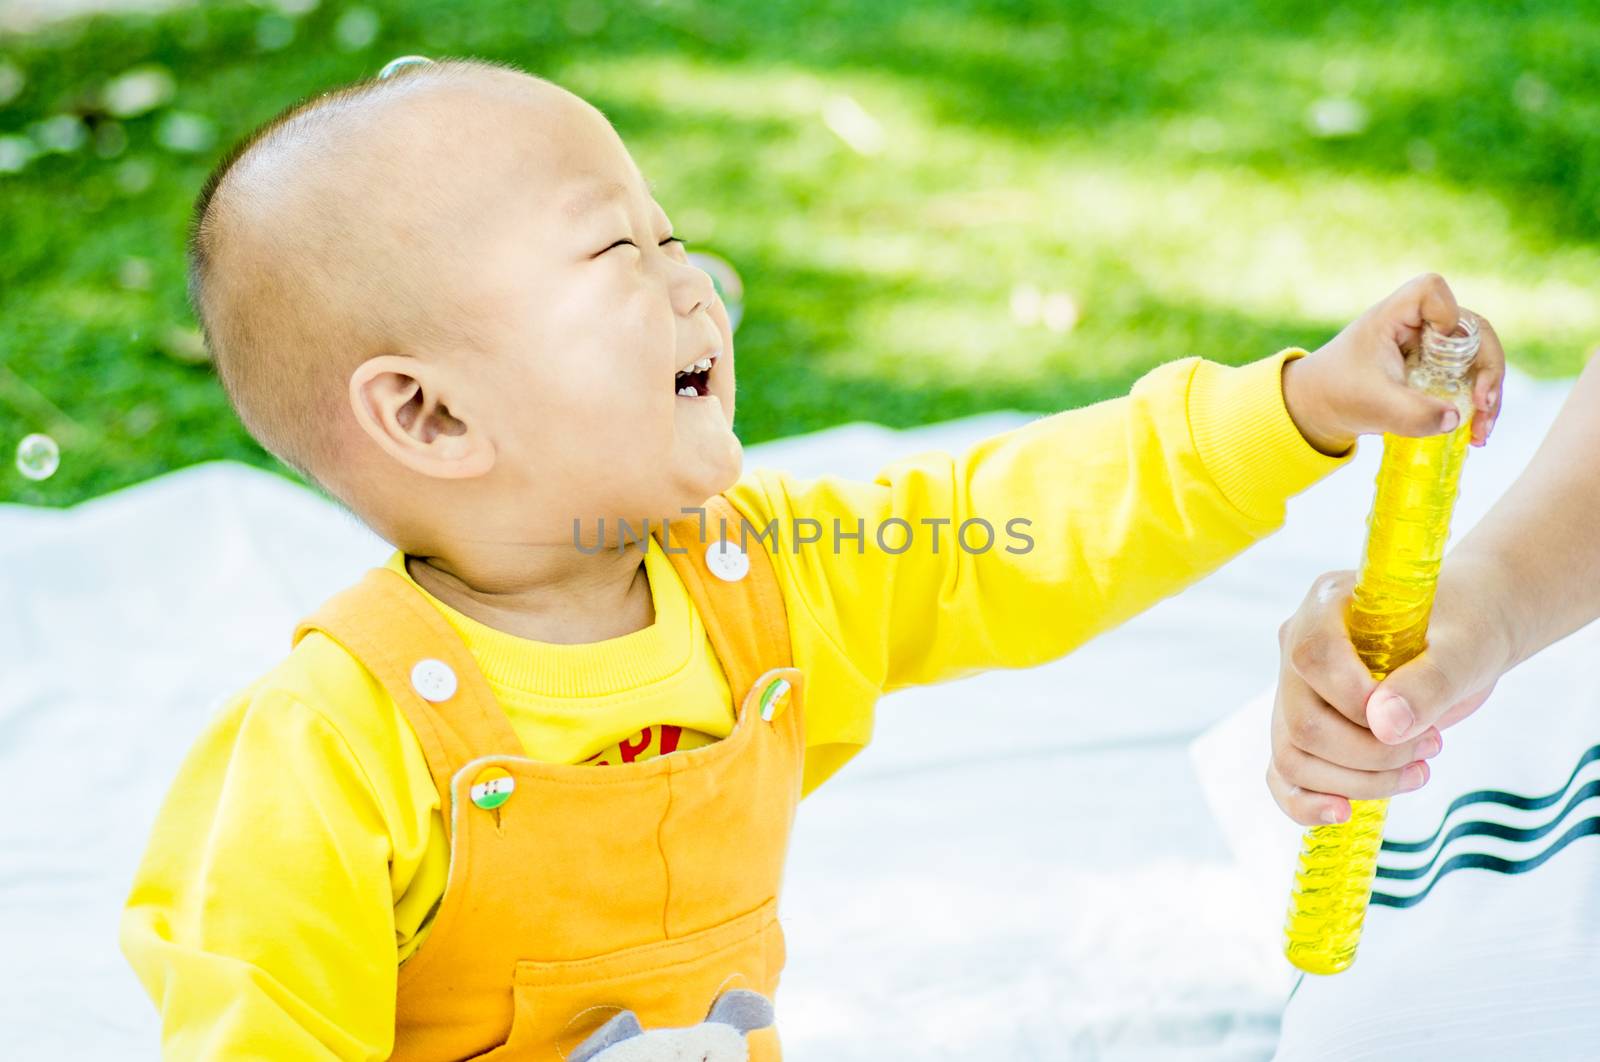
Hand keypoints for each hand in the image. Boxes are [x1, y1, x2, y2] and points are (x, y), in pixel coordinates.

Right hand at [1266, 564, 1513, 825]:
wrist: (1461, 640)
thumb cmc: (1464, 632)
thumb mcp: (1464, 650)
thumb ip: (1427, 682)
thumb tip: (1384, 726)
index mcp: (1327, 604)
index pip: (1313, 659)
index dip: (1356, 702)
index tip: (1414, 719)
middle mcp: (1296, 646)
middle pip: (1302, 722)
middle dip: (1371, 755)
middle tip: (1431, 747)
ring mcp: (1292, 690)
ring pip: (1292, 756)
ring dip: (1358, 782)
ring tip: (1418, 770)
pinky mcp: (1301, 729)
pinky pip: (1282, 775)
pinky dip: (1307, 804)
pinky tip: (1344, 814)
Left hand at [1281, 273, 1506, 456]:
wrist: (1320, 408)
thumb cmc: (1338, 394)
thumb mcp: (1374, 405)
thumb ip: (1412, 413)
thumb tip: (1455, 419)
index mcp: (1393, 316)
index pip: (1431, 290)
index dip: (1446, 314)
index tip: (1438, 352)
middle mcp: (1417, 324)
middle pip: (1471, 329)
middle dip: (1488, 370)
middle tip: (1483, 408)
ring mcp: (1430, 347)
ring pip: (1477, 357)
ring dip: (1488, 393)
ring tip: (1481, 432)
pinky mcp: (1436, 369)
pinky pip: (1469, 378)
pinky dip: (1476, 404)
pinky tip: (1474, 433)